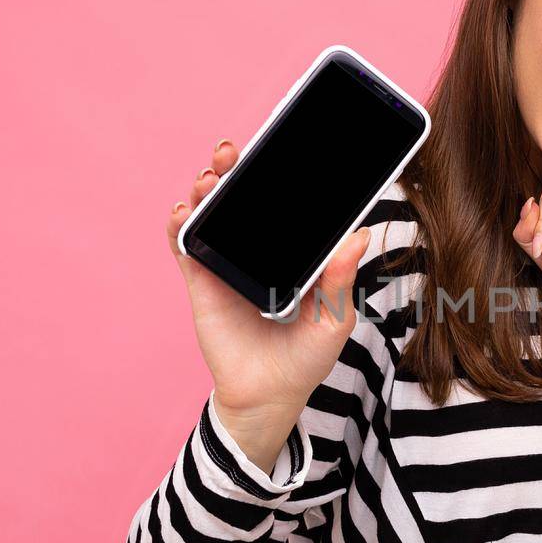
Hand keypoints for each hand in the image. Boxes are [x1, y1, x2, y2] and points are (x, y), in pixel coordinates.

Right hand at [167, 137, 370, 415]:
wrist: (270, 396)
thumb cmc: (306, 357)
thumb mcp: (334, 317)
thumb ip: (342, 278)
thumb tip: (361, 236)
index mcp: (290, 250)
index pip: (282, 203)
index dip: (276, 172)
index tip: (277, 145)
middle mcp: (257, 249)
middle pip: (241, 197)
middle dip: (233, 167)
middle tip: (232, 151)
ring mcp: (228, 262)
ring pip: (211, 214)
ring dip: (206, 188)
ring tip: (211, 177)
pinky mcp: (203, 281)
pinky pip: (186, 247)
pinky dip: (180, 226)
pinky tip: (184, 213)